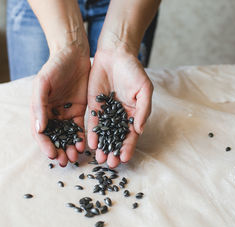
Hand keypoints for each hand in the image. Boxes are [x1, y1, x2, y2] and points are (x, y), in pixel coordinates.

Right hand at [32, 44, 89, 165]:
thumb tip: (39, 129)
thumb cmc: (54, 67)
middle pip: (54, 138)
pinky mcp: (80, 111)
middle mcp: (51, 114)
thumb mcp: (43, 84)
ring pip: (68, 136)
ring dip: (70, 148)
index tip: (53, 155)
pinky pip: (80, 128)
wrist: (73, 54)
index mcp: (39, 110)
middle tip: (66, 162)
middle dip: (59, 151)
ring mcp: (66, 113)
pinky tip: (85, 146)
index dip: (45, 145)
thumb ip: (39, 106)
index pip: (40, 133)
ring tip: (76, 157)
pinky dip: (81, 138)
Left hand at [87, 47, 152, 167]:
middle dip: (113, 151)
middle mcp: (120, 116)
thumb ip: (143, 109)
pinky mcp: (94, 106)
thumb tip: (139, 130)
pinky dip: (92, 133)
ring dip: (102, 147)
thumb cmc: (134, 71)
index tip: (124, 158)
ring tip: (99, 158)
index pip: (131, 135)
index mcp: (134, 114)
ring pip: (104, 134)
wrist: (116, 54)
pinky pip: (93, 123)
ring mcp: (107, 112)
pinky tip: (90, 144)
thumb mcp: (144, 89)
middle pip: (116, 138)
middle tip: (109, 163)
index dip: (128, 147)